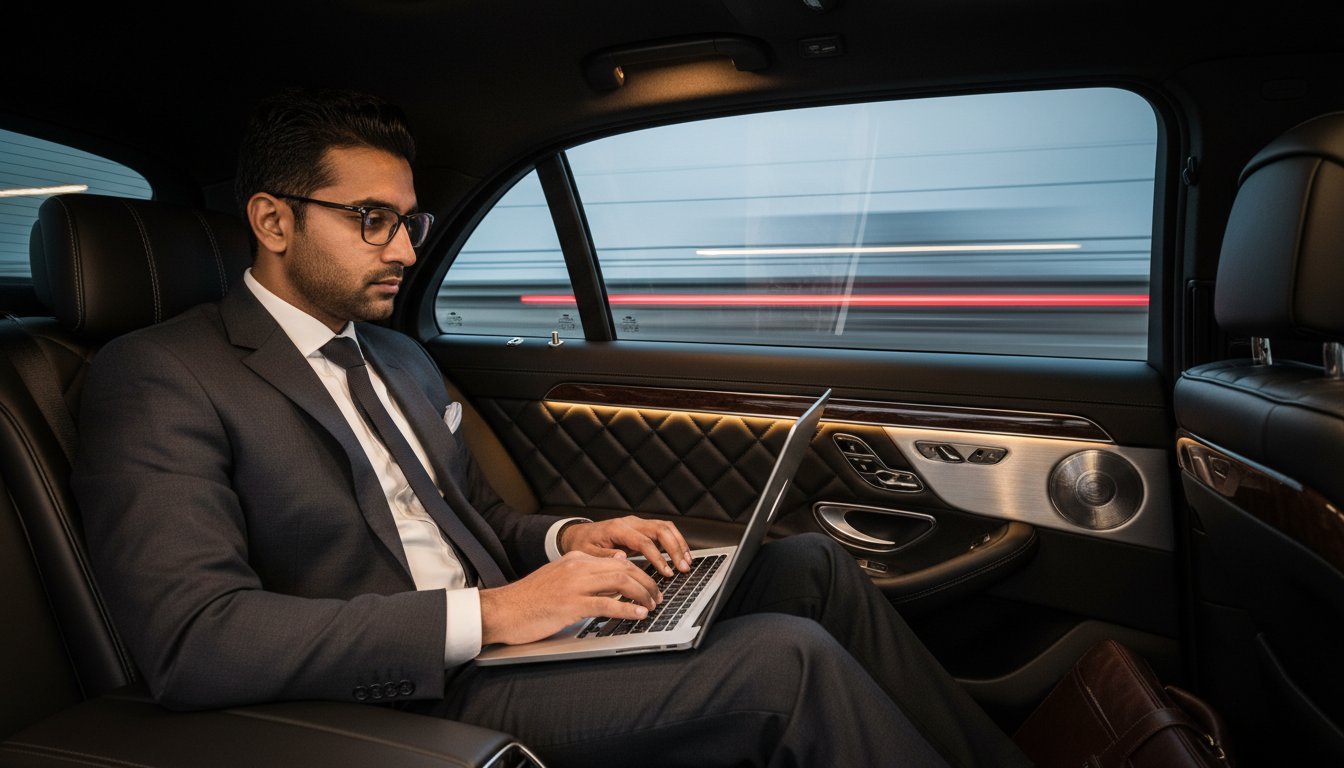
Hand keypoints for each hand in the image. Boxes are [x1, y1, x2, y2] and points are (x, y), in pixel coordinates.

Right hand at [478, 552, 661, 645]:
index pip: (617, 560)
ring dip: (642, 594)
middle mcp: (577, 566)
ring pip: (620, 582)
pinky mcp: (570, 605)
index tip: (650, 584)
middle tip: (658, 597)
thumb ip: (583, 574)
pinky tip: (638, 615)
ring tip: (652, 605)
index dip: (639, 572)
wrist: (502, 610)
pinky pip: (607, 605)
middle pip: (624, 569)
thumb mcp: (558, 578)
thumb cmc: (528, 600)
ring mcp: (574, 585)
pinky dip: (627, 609)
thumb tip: (612, 574)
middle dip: (647, 583)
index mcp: (575, 558)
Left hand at [560, 516, 691, 576]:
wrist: (578, 534)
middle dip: (675, 548)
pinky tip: (681, 556)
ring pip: (665, 527)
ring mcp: (637, 524)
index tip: (666, 572)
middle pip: (660, 529)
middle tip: (683, 567)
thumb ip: (604, 557)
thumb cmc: (582, 544)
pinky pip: (663, 532)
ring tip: (687, 562)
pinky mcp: (641, 529)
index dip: (657, 557)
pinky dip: (674, 542)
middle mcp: (630, 523)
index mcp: (617, 529)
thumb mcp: (587, 553)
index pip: (644, 541)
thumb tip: (623, 560)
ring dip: (678, 544)